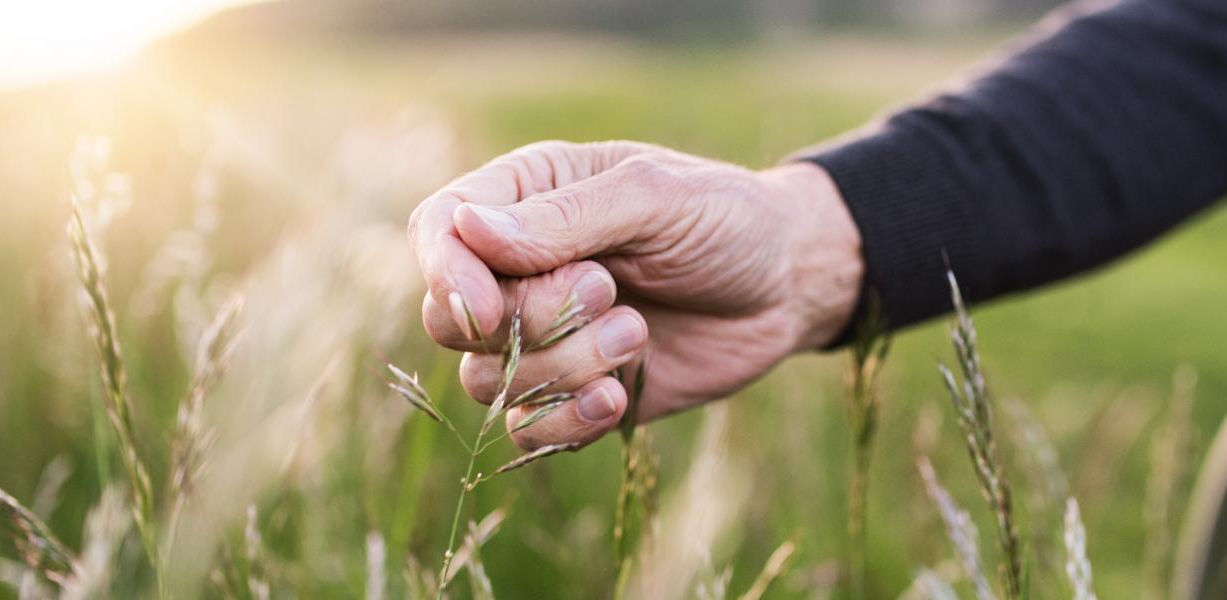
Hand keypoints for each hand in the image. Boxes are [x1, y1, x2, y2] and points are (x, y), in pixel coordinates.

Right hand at [408, 141, 862, 449]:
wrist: (788, 285)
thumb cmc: (726, 219)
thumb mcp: (656, 198)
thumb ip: (566, 217)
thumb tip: (468, 231)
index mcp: (527, 197)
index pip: (438, 230)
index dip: (446, 275)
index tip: (489, 311)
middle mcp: (519, 267)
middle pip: (451, 318)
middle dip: (526, 320)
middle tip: (606, 289)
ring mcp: (543, 336)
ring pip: (488, 381)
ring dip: (562, 367)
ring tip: (636, 333)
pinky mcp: (573, 392)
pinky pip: (528, 430)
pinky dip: (566, 422)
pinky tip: (616, 396)